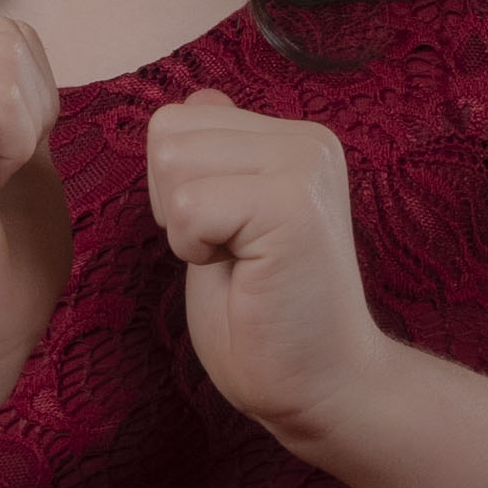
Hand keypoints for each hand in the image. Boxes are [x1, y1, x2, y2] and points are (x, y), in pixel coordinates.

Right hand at [0, 19, 72, 393]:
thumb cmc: (1, 262)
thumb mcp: (16, 156)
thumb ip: (12, 99)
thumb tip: (26, 50)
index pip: (3, 33)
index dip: (33, 95)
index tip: (5, 162)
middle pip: (7, 36)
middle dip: (34, 105)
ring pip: (5, 57)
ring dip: (24, 128)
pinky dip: (15, 147)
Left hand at [145, 89, 388, 444]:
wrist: (320, 386)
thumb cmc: (264, 316)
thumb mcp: (225, 220)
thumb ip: (217, 157)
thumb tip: (196, 101)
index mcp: (293, 138)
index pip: (177, 119)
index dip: (175, 187)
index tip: (224, 233)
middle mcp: (307, 139)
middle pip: (168, 133)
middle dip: (175, 202)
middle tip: (230, 250)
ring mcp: (304, 167)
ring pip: (172, 163)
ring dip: (186, 226)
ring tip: (238, 259)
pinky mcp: (294, 205)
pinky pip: (189, 206)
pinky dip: (194, 249)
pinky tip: (244, 272)